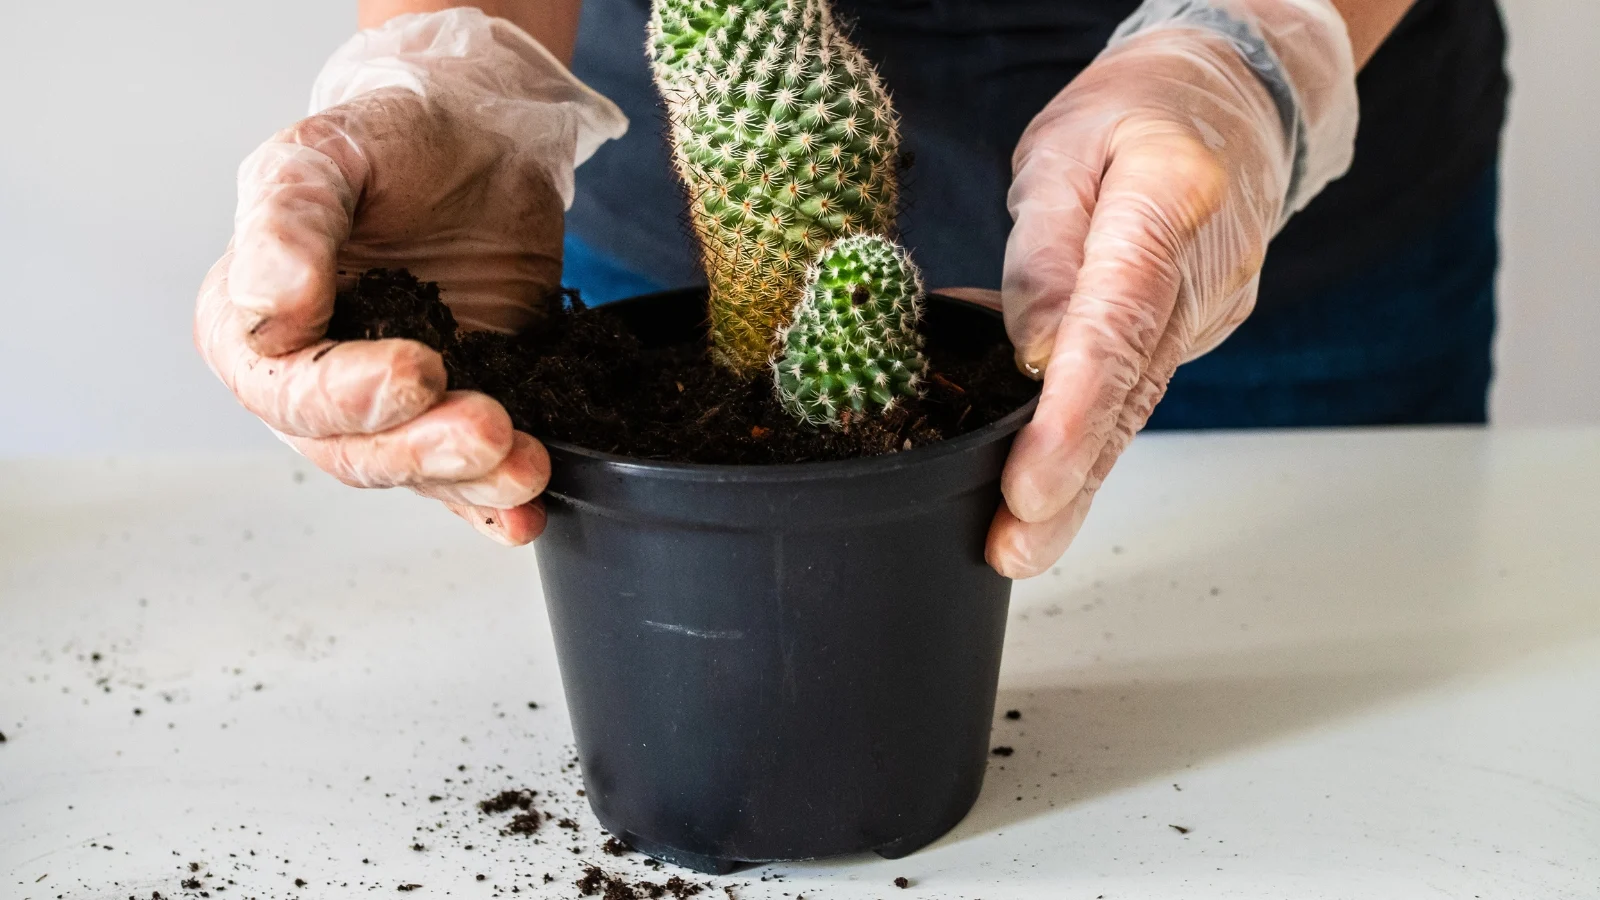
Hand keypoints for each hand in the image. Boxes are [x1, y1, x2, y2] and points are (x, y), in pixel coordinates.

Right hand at [194, 9, 624, 544]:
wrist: (481, 145)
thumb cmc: (392, 141)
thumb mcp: (330, 150)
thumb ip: (288, 217)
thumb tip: (268, 305)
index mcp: (252, 324)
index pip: (286, 387)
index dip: (347, 393)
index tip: (417, 368)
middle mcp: (310, 382)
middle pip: (351, 448)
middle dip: (422, 446)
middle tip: (490, 427)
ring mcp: (386, 411)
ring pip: (412, 471)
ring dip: (468, 479)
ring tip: (527, 467)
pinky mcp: (454, 418)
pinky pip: (464, 480)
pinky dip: (494, 502)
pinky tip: (526, 514)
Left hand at [985, 0, 1358, 576]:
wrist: (1232, 102)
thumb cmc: (1131, 118)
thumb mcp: (1064, 149)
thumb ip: (1045, 248)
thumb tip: (1030, 350)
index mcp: (1169, 199)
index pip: (1119, 318)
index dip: (1074, 411)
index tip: (1031, 481)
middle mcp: (1200, 268)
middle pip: (1134, 386)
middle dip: (1073, 477)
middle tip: (1015, 545)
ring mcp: (1208, 306)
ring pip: (1138, 405)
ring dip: (1081, 481)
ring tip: (1021, 544)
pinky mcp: (1197, 329)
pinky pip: (1138, 389)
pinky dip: (1092, 440)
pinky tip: (1048, 486)